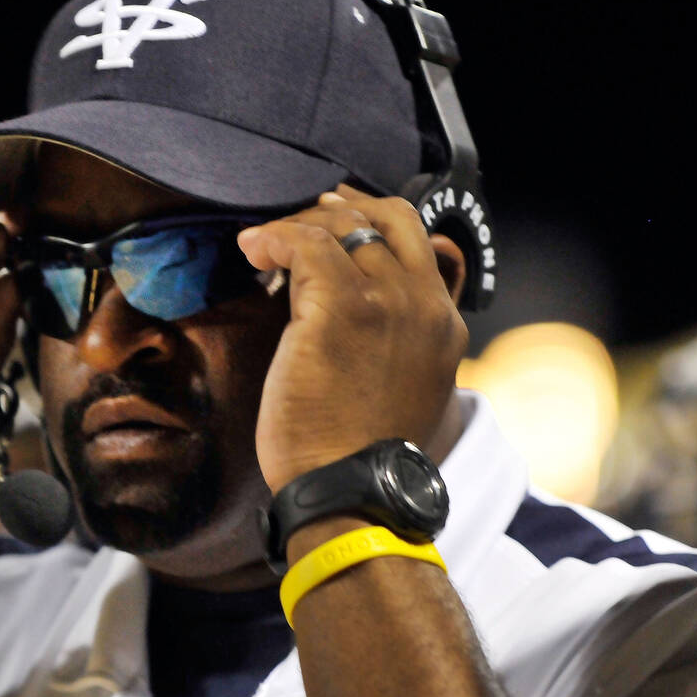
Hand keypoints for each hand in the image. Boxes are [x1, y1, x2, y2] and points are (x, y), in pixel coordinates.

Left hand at [238, 186, 466, 493]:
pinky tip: (253, 251)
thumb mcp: (406, 390)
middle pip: (390, 217)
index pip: (417, 241)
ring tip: (263, 243)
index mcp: (443, 323)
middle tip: (302, 219)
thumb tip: (356, 318)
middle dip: (342, 208)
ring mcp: (386, 300)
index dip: (373, 221)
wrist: (355, 488)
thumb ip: (397, 344)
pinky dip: (275, 238)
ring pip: (343, 225)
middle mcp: (423, 302)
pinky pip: (306, 243)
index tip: (336, 220)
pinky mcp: (341, 307)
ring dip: (298, 225)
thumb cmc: (363, 453)